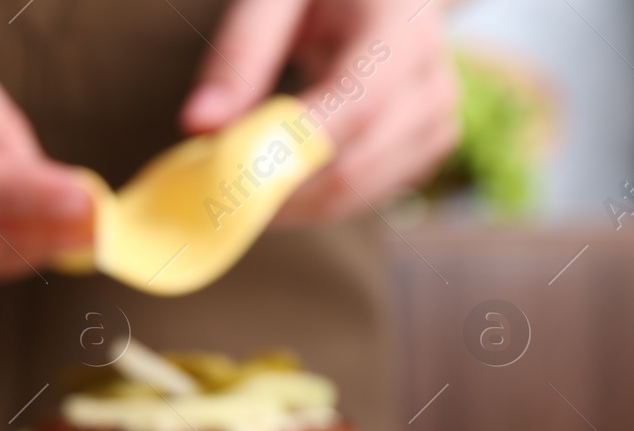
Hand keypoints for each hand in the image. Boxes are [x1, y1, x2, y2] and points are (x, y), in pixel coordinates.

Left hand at [180, 0, 458, 221]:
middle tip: (209, 184)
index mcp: (401, 27)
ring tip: (240, 171)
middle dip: (271, 189)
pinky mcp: (426, 149)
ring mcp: (435, 120)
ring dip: (285, 202)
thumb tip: (198, 124)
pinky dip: (310, 201)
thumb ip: (240, 53)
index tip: (228, 176)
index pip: (356, 106)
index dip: (293, 151)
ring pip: (351, 196)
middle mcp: (430, 80)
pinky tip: (280, 173)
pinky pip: (361, 200)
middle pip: (350, 166)